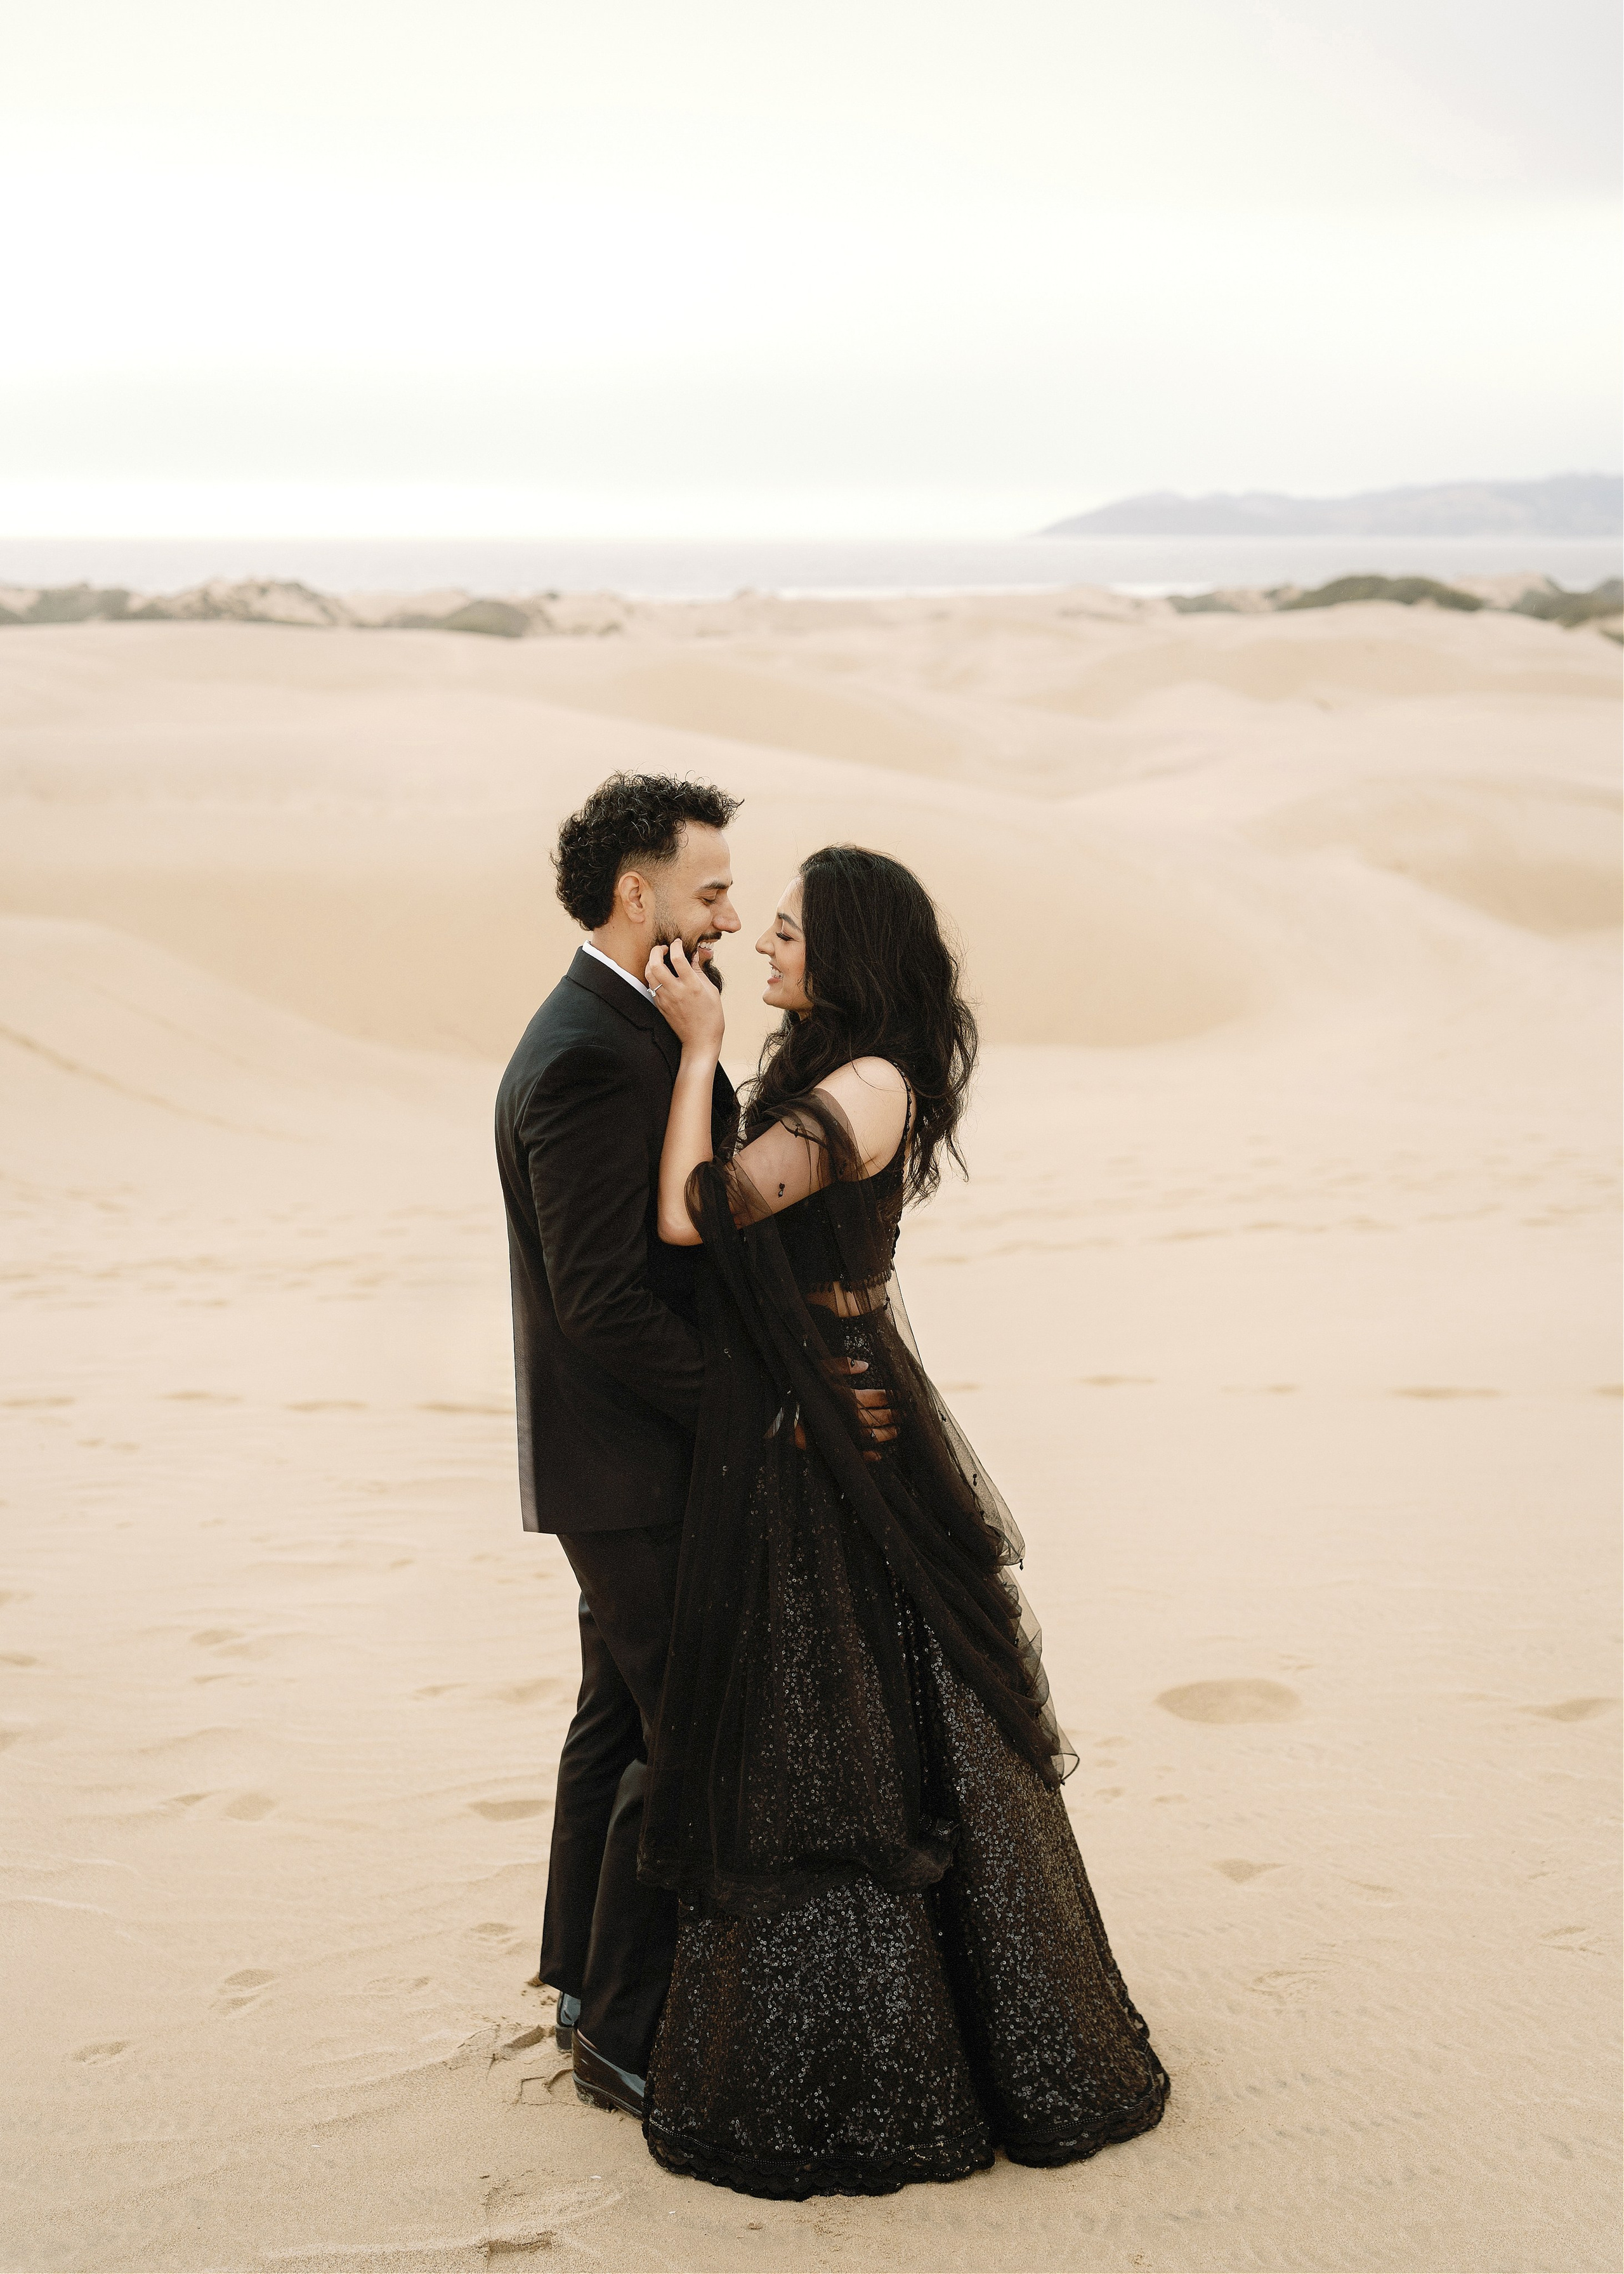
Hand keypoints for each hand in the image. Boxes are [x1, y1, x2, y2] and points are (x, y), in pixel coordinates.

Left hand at [645, 935, 723, 1054]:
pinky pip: (651, 986)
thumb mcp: (711, 990)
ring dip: (651, 962)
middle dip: (656, 950)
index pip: (677, 958)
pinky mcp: (660, 1005)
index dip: (676, 945)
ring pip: (649, 974)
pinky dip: (653, 975)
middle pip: (656, 964)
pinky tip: (661, 974)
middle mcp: (676, 991)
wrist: (700, 1040)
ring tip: (659, 959)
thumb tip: (693, 954)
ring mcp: (666, 999)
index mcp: (692, 986)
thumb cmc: (711, 1015)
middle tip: (663, 948)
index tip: (678, 943)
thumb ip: (699, 971)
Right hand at [792, 1357, 896, 1462]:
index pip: (877, 1397)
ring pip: (872, 1436)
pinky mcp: (835, 1445)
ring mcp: (845, 1433)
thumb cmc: (800, 1389)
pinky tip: (878, 1455)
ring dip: (886, 1434)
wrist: (780, 1415)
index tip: (904, 1396)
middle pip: (878, 1417)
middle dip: (893, 1415)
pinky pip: (856, 1453)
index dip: (892, 1396)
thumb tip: (864, 1364)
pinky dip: (869, 1455)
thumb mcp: (819, 1370)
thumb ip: (843, 1365)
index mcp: (849, 1396)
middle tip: (906, 1416)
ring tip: (897, 1432)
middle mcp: (850, 1416)